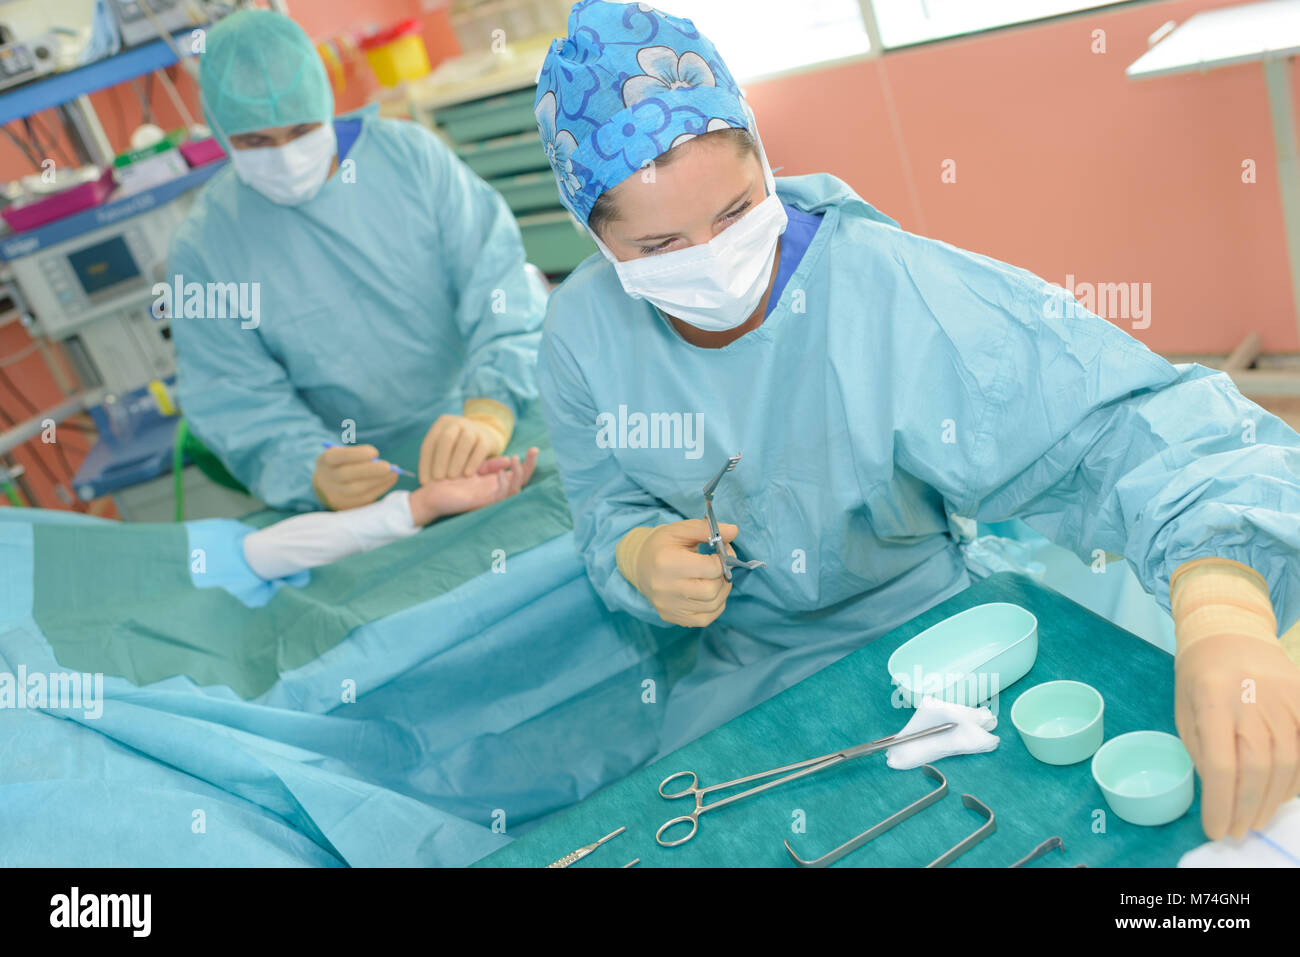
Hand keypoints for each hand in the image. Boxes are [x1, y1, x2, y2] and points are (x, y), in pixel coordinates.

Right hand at [313, 444, 395, 509]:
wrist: (328, 487)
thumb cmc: (341, 465)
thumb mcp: (343, 454)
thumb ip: (357, 454)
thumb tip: (377, 459)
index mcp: (325, 461)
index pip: (337, 457)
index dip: (356, 455)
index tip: (375, 452)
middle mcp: (328, 479)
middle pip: (345, 475)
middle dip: (370, 471)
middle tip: (388, 466)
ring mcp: (336, 494)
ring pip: (357, 490)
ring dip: (379, 481)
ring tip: (394, 472)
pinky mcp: (347, 505)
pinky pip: (365, 498)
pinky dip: (381, 488)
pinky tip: (391, 479)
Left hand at [408, 447, 538, 525]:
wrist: (432, 493)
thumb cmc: (451, 479)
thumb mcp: (473, 466)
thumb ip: (490, 464)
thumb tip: (508, 459)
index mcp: (496, 483)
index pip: (519, 474)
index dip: (529, 462)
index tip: (533, 448)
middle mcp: (497, 492)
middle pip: (523, 482)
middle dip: (530, 466)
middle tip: (534, 450)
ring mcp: (491, 499)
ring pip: (516, 490)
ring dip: (518, 474)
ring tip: (515, 458)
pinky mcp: (484, 504)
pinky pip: (501, 496)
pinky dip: (503, 483)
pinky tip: (500, 472)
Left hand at [418, 414, 509, 482]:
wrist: (486, 436)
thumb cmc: (459, 448)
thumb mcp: (446, 448)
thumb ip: (436, 459)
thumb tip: (426, 482)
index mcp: (441, 425)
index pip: (430, 443)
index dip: (425, 463)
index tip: (425, 482)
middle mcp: (457, 423)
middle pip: (446, 438)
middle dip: (440, 459)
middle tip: (438, 478)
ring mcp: (473, 429)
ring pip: (464, 441)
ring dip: (456, 461)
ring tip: (452, 477)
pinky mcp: (487, 438)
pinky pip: (480, 449)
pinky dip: (473, 462)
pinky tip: (467, 474)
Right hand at [617, 519, 737, 626]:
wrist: (639, 565)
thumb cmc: (662, 545)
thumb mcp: (680, 530)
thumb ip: (707, 529)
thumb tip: (734, 531)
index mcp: (667, 562)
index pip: (711, 568)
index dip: (724, 559)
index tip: (722, 553)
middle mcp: (665, 588)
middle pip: (712, 590)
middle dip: (723, 577)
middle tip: (720, 567)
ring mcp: (668, 605)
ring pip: (712, 606)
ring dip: (722, 591)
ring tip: (716, 578)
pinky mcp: (670, 617)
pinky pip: (704, 620)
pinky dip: (714, 607)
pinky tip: (710, 594)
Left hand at [1175, 634, 1299, 839]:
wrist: (1229, 630)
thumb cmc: (1200, 675)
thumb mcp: (1186, 710)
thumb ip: (1202, 749)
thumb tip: (1219, 792)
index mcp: (1212, 698)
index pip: (1222, 764)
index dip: (1220, 804)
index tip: (1215, 829)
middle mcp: (1251, 697)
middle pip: (1258, 767)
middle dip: (1246, 807)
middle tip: (1238, 830)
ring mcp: (1283, 696)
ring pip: (1288, 761)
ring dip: (1273, 798)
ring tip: (1255, 817)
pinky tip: (1284, 792)